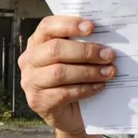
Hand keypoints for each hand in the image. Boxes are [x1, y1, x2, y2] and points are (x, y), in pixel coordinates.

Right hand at [18, 16, 116, 135]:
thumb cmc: (73, 77)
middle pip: (55, 49)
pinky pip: (63, 93)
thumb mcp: (73, 57)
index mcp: (37, 42)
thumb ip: (81, 44)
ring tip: (109, 72)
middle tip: (108, 55)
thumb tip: (105, 38)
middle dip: (85, 51)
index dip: (69, 24)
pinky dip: (85, 89)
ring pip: (59, 72)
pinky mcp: (38, 101)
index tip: (91, 27)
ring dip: (88, 71)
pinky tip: (99, 86)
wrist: (69, 113)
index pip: (47, 26)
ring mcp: (30, 81)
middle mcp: (29, 60)